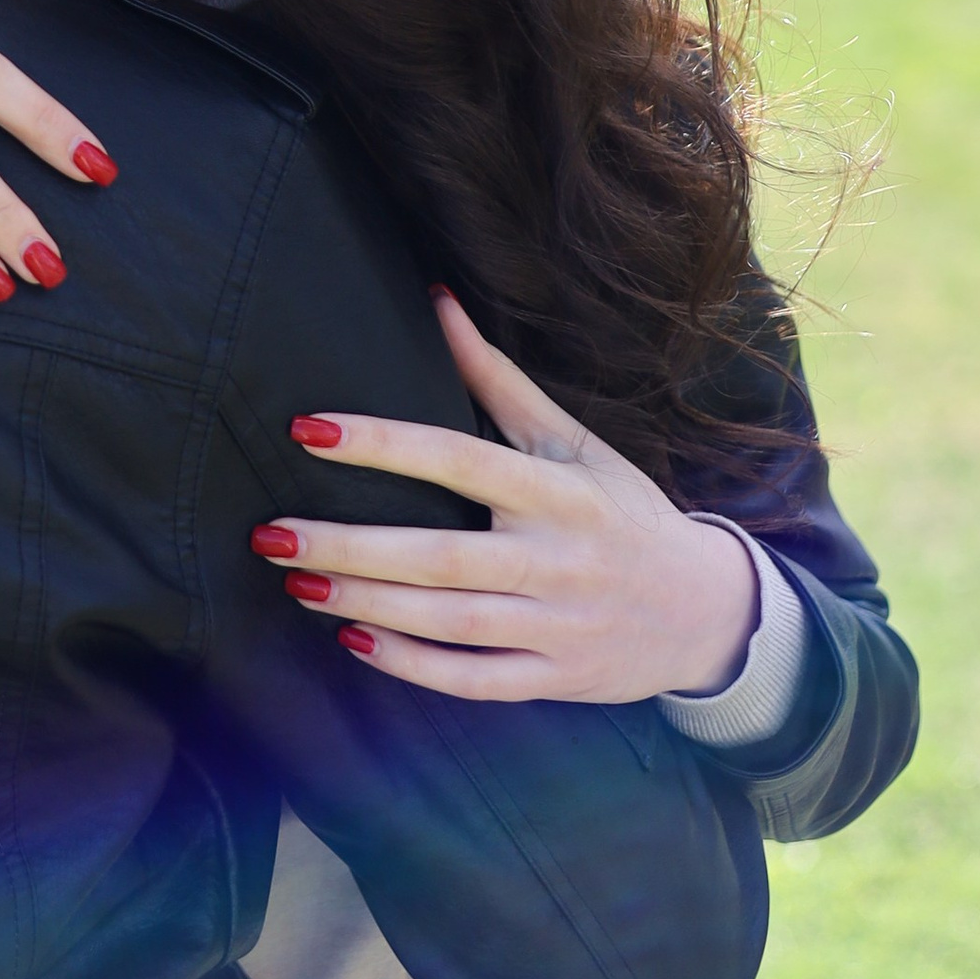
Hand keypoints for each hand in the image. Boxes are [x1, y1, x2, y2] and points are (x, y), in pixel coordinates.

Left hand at [254, 291, 759, 703]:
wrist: (708, 611)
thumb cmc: (623, 511)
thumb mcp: (573, 442)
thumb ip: (498, 380)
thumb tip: (436, 299)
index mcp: (561, 491)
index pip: (460, 457)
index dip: (383, 445)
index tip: (308, 430)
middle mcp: (559, 560)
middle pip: (440, 556)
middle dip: (350, 546)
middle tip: (271, 532)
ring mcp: (558, 626)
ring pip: (449, 621)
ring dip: (367, 603)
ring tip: (297, 581)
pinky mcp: (556, 679)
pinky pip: (474, 680)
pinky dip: (413, 666)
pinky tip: (354, 640)